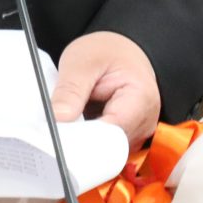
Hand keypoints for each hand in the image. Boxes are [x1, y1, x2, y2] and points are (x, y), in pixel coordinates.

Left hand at [50, 30, 160, 145]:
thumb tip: (58, 120)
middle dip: (81, 141)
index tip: (58, 135)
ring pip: (106, 152)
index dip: (82, 139)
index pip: (110, 135)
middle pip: (109, 147)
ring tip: (71, 118)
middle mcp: (145, 122)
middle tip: (56, 126)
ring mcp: (138, 133)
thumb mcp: (82, 61)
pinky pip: (105, 149)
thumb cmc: (107, 52)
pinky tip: (80, 124)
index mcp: (140, 100)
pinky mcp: (127, 139)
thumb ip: (70, 90)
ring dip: (84, 141)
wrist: (122, 51)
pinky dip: (88, 140)